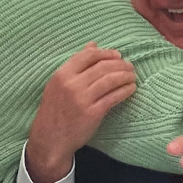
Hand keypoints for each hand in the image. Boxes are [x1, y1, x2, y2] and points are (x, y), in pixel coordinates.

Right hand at [26, 44, 136, 181]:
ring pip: (110, 80)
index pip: (88, 55)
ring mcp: (83, 99)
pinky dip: (125, 91)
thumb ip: (76, 64)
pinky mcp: (93, 113)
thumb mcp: (58, 84)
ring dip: (125, 76)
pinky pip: (113, 97)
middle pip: (103, 67)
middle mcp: (72, 84)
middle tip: (130, 66)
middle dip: (120, 64)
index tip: (117, 55)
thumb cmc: (55, 109)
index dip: (106, 53)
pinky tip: (131, 89)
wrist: (50, 138)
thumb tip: (92, 44)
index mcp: (62, 74)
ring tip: (132, 76)